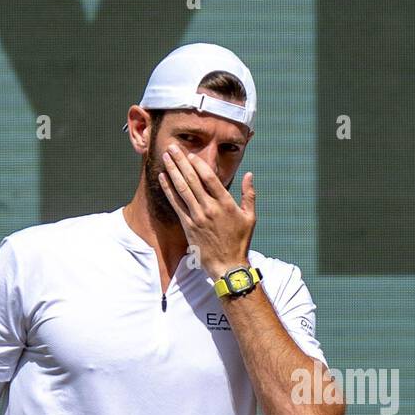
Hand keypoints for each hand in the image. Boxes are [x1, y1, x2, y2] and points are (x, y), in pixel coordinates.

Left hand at [157, 143, 255, 278]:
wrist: (228, 266)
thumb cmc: (240, 242)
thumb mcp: (250, 218)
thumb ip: (249, 194)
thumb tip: (249, 175)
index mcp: (226, 204)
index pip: (210, 178)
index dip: (198, 164)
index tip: (190, 154)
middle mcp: (210, 208)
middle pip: (192, 180)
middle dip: (181, 162)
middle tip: (172, 147)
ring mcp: (198, 217)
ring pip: (182, 189)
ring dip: (172, 171)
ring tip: (166, 157)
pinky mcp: (188, 226)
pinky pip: (176, 204)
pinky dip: (168, 190)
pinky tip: (163, 178)